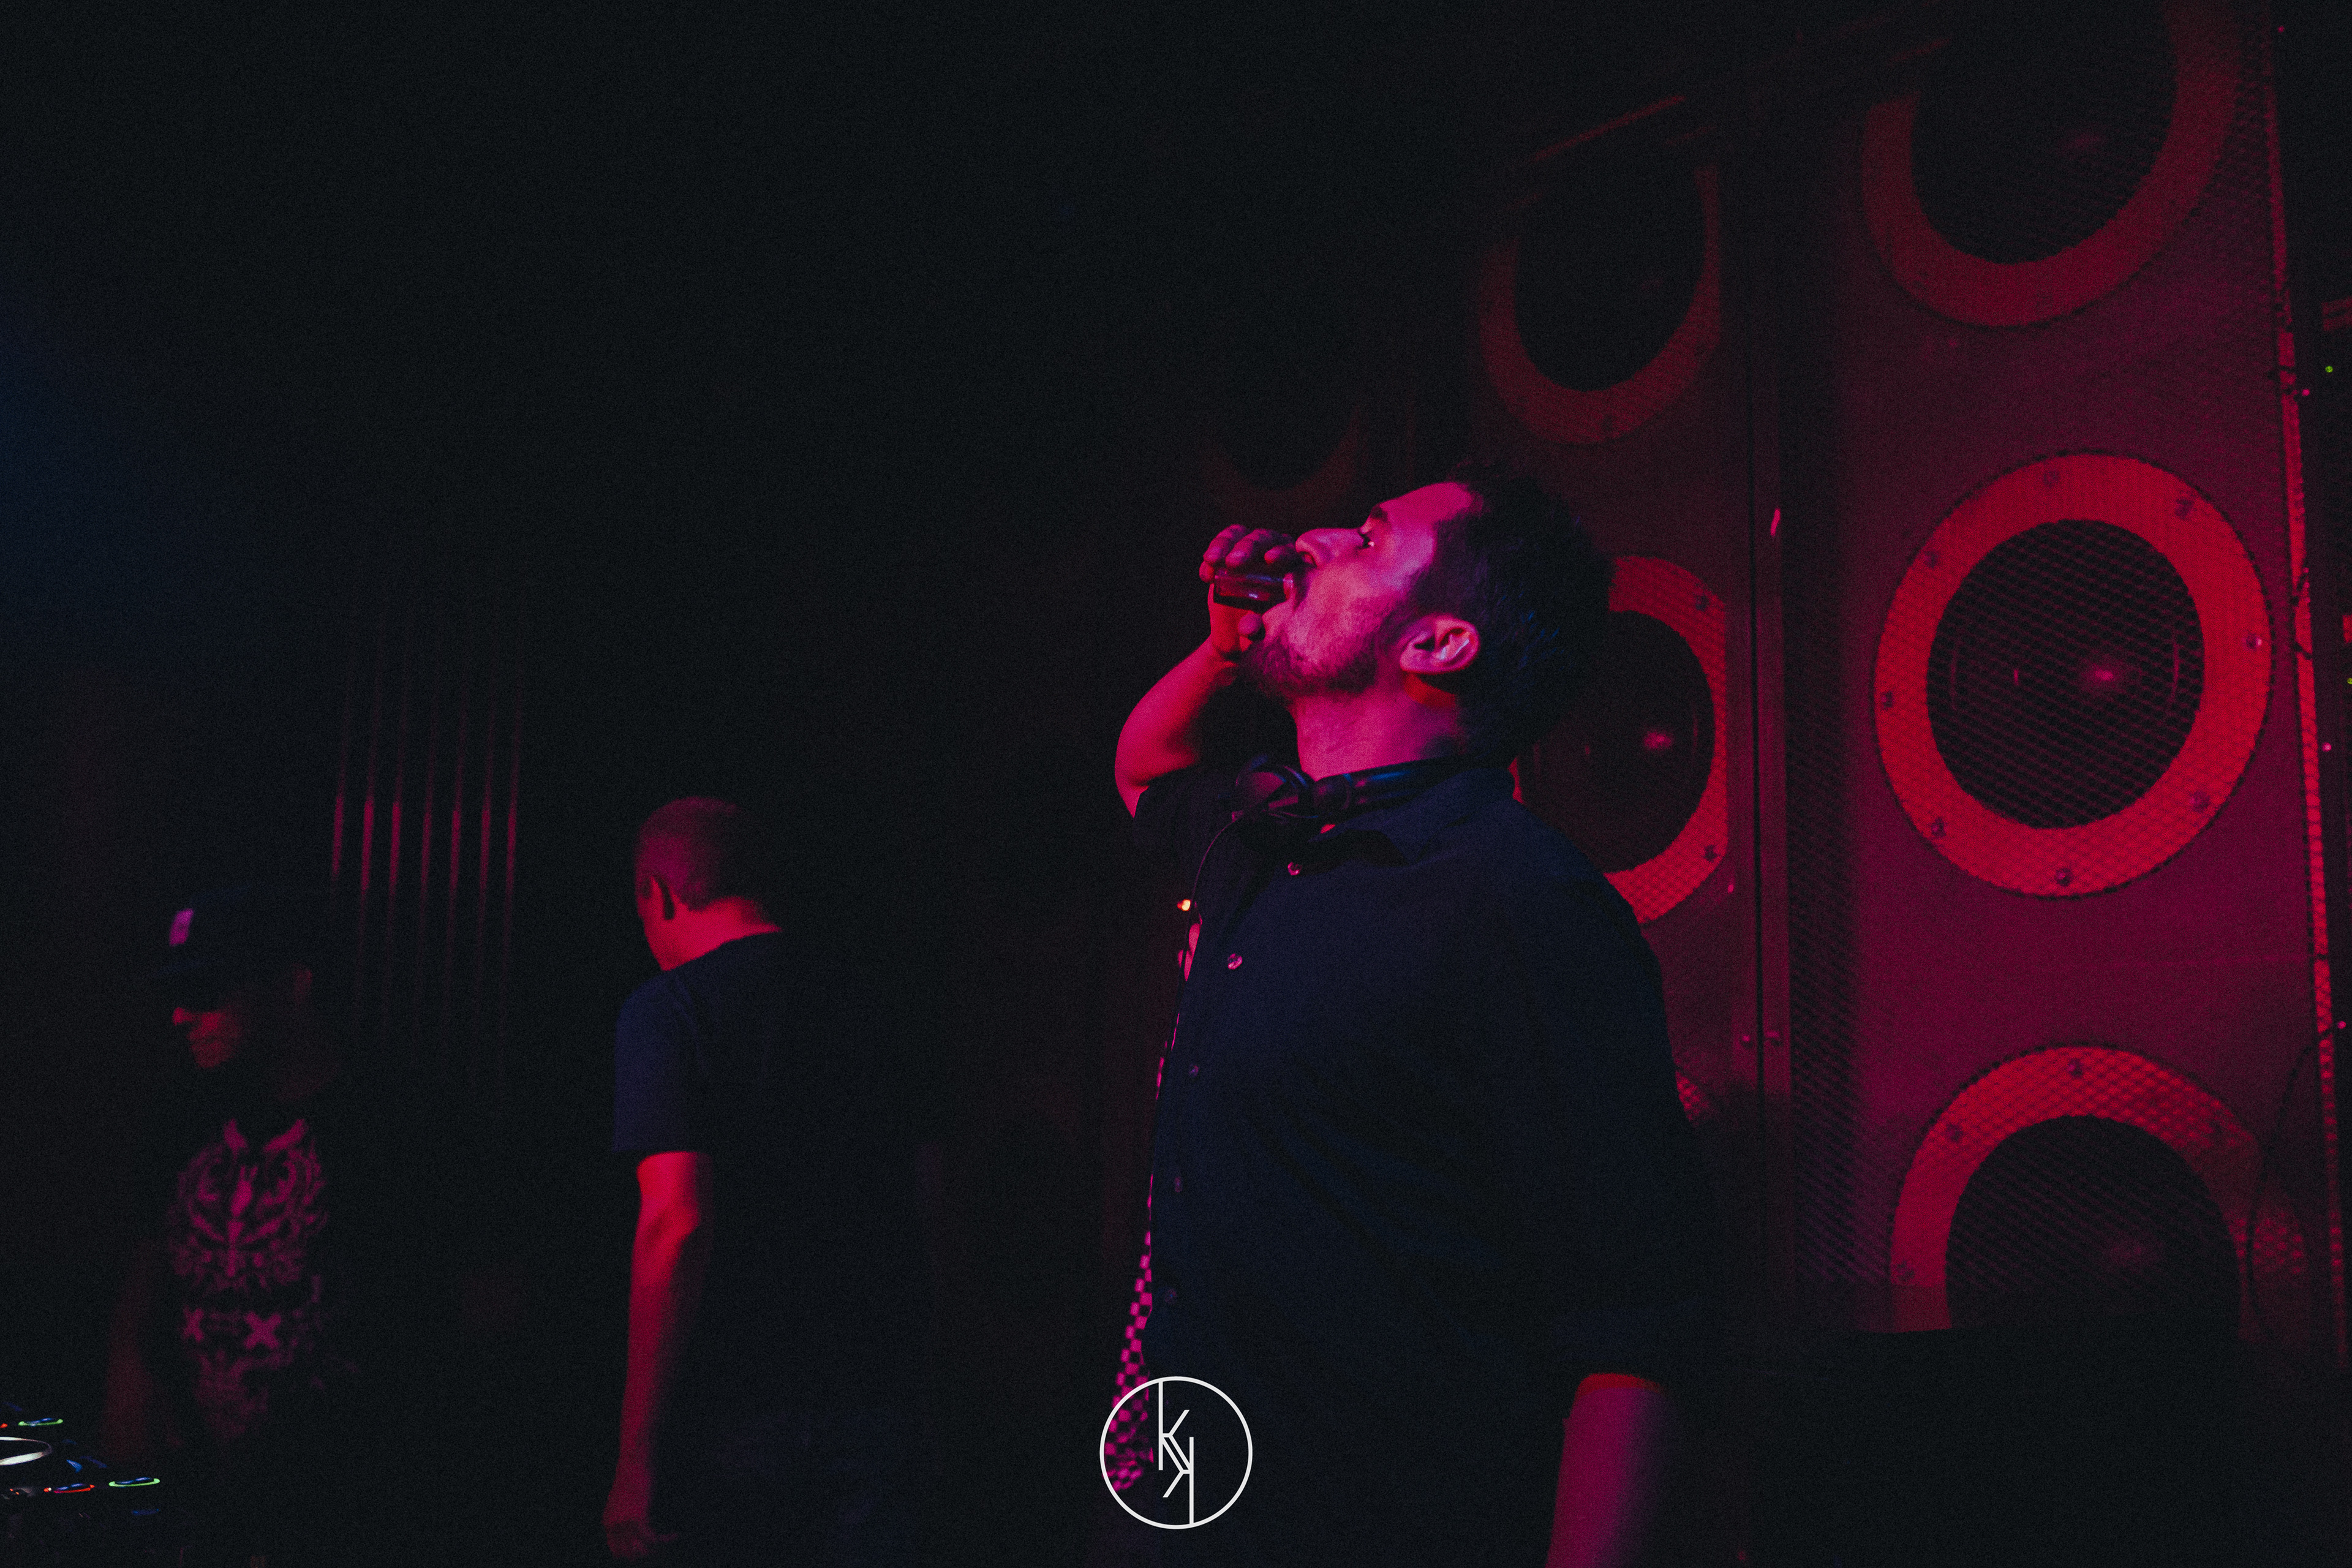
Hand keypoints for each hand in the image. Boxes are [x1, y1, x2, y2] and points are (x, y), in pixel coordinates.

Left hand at [603, 1458, 676, 1559]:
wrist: (635, 1459)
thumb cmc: (635, 1474)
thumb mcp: (625, 1499)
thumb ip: (628, 1515)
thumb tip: (646, 1529)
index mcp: (608, 1522)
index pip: (617, 1552)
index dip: (635, 1557)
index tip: (651, 1554)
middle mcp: (614, 1526)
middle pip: (630, 1556)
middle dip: (649, 1557)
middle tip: (665, 1553)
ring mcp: (624, 1523)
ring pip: (642, 1552)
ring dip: (659, 1551)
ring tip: (671, 1543)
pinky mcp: (638, 1518)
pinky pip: (654, 1540)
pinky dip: (667, 1540)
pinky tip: (676, 1535)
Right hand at [1199, 525, 1296, 660]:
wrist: (1236, 635)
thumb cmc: (1258, 634)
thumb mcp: (1259, 636)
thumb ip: (1256, 629)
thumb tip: (1248, 626)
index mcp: (1292, 572)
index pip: (1292, 554)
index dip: (1283, 553)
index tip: (1270, 560)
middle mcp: (1274, 556)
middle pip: (1267, 538)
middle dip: (1250, 547)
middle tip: (1234, 563)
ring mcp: (1251, 552)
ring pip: (1242, 534)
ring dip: (1226, 544)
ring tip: (1213, 561)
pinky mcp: (1229, 551)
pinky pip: (1223, 541)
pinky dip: (1213, 552)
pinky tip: (1206, 575)